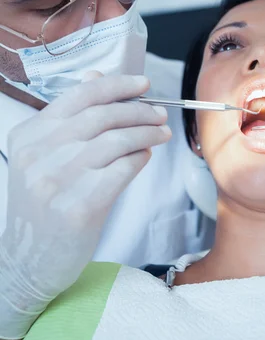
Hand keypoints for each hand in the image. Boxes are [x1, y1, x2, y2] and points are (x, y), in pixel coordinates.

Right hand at [0, 73, 170, 338]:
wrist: (28, 260)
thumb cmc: (44, 205)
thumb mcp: (44, 157)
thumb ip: (69, 119)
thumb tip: (97, 78)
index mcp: (29, 136)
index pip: (80, 96)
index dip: (117, 85)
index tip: (143, 84)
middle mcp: (39, 155)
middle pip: (102, 116)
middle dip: (140, 111)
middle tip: (160, 114)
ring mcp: (58, 181)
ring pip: (117, 140)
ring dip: (147, 132)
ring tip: (161, 133)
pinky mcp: (81, 207)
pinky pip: (123, 169)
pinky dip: (140, 158)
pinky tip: (145, 157)